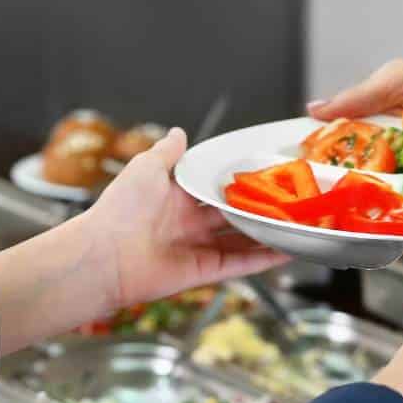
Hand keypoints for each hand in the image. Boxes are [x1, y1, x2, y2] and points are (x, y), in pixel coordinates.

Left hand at [86, 127, 285, 311]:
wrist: (105, 255)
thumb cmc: (121, 208)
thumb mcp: (145, 167)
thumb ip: (167, 152)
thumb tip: (178, 132)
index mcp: (175, 196)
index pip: (214, 186)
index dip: (238, 181)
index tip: (265, 173)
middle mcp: (188, 221)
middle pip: (233, 214)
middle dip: (259, 208)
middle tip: (290, 199)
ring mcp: (197, 247)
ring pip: (242, 239)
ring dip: (268, 233)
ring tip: (297, 225)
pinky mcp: (204, 271)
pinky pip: (239, 264)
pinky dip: (263, 259)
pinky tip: (287, 251)